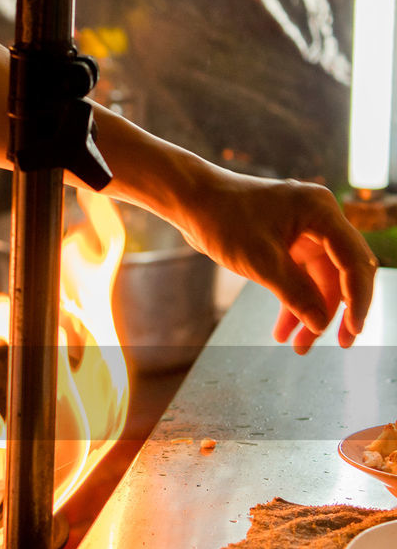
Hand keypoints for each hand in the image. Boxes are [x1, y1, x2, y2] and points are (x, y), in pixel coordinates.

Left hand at [176, 168, 376, 353]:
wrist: (190, 201)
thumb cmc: (222, 220)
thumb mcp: (260, 262)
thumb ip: (294, 293)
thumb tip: (319, 325)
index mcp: (321, 213)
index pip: (353, 261)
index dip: (357, 299)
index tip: (352, 332)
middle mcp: (319, 220)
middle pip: (340, 273)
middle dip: (334, 311)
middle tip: (338, 345)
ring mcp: (303, 232)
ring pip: (318, 280)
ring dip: (310, 312)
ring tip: (296, 346)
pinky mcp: (286, 243)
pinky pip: (299, 277)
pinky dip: (292, 302)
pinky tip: (282, 330)